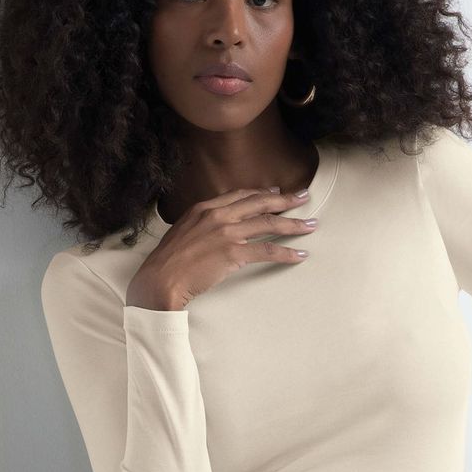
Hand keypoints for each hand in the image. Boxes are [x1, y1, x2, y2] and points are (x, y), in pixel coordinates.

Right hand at [126, 187, 317, 309]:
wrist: (161, 279)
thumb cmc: (168, 262)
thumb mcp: (182, 233)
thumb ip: (200, 226)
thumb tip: (213, 230)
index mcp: (204, 208)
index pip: (239, 195)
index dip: (261, 193)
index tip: (276, 192)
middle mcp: (217, 215)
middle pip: (259, 203)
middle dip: (285, 200)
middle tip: (303, 198)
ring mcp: (227, 233)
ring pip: (268, 224)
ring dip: (293, 225)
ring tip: (310, 225)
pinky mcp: (233, 253)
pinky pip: (267, 250)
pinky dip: (286, 253)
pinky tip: (299, 255)